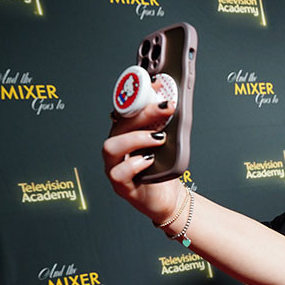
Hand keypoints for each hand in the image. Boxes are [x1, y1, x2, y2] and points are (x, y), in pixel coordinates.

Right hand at [102, 100, 182, 222]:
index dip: (137, 96)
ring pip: (111, 147)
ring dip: (136, 138)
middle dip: (142, 113)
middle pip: (119, 125)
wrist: (169, 199)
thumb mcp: (167, 143)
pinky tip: (148, 160)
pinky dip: (134, 164)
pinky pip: (118, 173)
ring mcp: (115, 167)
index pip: (124, 110)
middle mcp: (117, 149)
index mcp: (125, 135)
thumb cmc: (163, 170)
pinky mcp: (121, 186)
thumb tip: (173, 100)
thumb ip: (166, 124)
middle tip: (165, 108)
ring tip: (158, 138)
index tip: (157, 86)